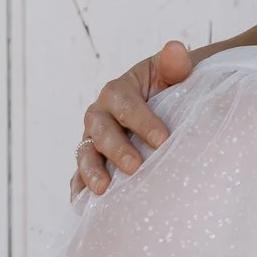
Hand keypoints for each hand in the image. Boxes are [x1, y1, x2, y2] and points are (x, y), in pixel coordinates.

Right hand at [72, 41, 192, 198]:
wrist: (163, 106)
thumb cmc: (167, 90)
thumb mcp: (171, 74)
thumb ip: (173, 64)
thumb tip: (177, 50)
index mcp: (118, 91)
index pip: (126, 104)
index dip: (143, 122)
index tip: (163, 140)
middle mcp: (100, 114)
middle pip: (101, 131)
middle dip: (116, 149)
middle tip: (135, 167)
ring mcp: (93, 139)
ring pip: (85, 153)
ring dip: (91, 172)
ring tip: (103, 190)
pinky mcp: (92, 161)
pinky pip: (79, 175)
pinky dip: (79, 189)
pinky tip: (83, 206)